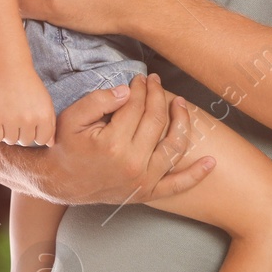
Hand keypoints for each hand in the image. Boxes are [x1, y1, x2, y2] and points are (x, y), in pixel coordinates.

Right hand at [0, 71, 56, 146]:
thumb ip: (50, 124)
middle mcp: (29, 120)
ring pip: (11, 141)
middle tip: (20, 118)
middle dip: (23, 132)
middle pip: (25, 141)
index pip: (42, 140)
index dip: (37, 134)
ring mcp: (11, 120)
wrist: (11, 71)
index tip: (33, 125)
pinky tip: (1, 121)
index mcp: (44, 117)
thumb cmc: (31, 88)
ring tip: (10, 119)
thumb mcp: (46, 103)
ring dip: (10, 133)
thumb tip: (49, 144)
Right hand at [43, 73, 214, 204]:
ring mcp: (143, 180)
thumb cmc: (65, 147)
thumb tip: (125, 90)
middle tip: (155, 82)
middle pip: (156, 121)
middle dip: (158, 96)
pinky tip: (211, 162)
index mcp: (113, 143)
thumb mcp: (71, 118)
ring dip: (183, 122)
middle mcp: (132, 163)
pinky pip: (177, 185)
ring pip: (174, 146)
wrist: (60, 183)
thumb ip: (97, 100)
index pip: (136, 107)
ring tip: (181, 103)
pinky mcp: (147, 193)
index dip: (140, 88)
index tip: (139, 79)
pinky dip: (196, 175)